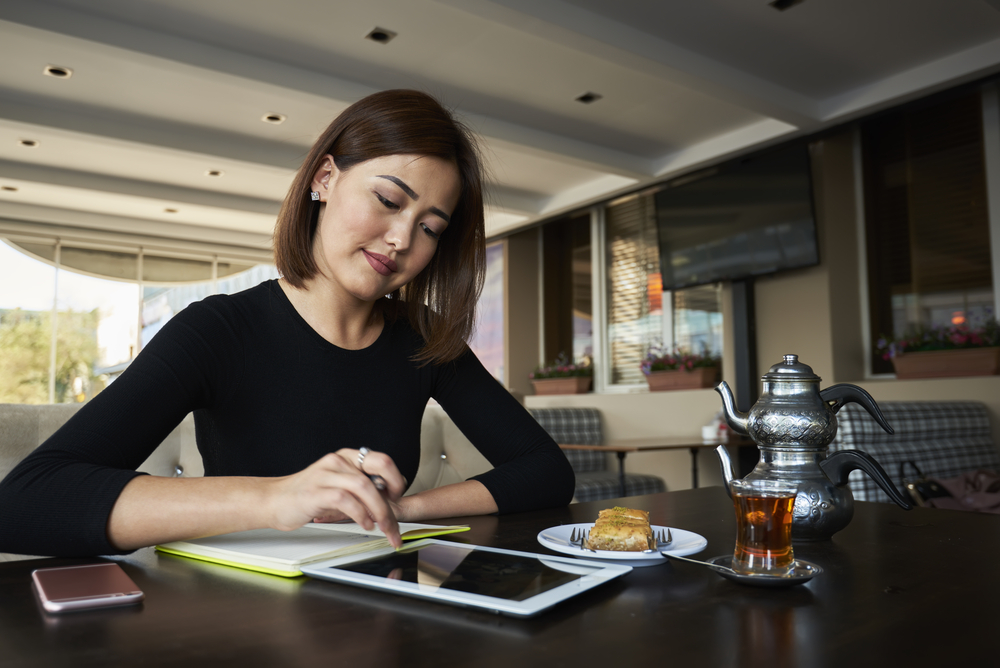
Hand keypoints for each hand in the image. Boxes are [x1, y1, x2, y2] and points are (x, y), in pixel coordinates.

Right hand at [264, 449, 406, 546]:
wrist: (273, 501)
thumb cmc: (306, 496)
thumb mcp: (337, 487)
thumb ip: (359, 490)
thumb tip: (387, 500)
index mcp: (346, 458)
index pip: (382, 460)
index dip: (396, 480)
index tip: (398, 499)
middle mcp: (338, 461)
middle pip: (378, 470)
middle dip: (392, 499)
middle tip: (396, 522)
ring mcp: (326, 475)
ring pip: (364, 486)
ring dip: (380, 511)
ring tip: (383, 528)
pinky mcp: (316, 492)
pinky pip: (346, 500)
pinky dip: (360, 514)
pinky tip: (365, 525)